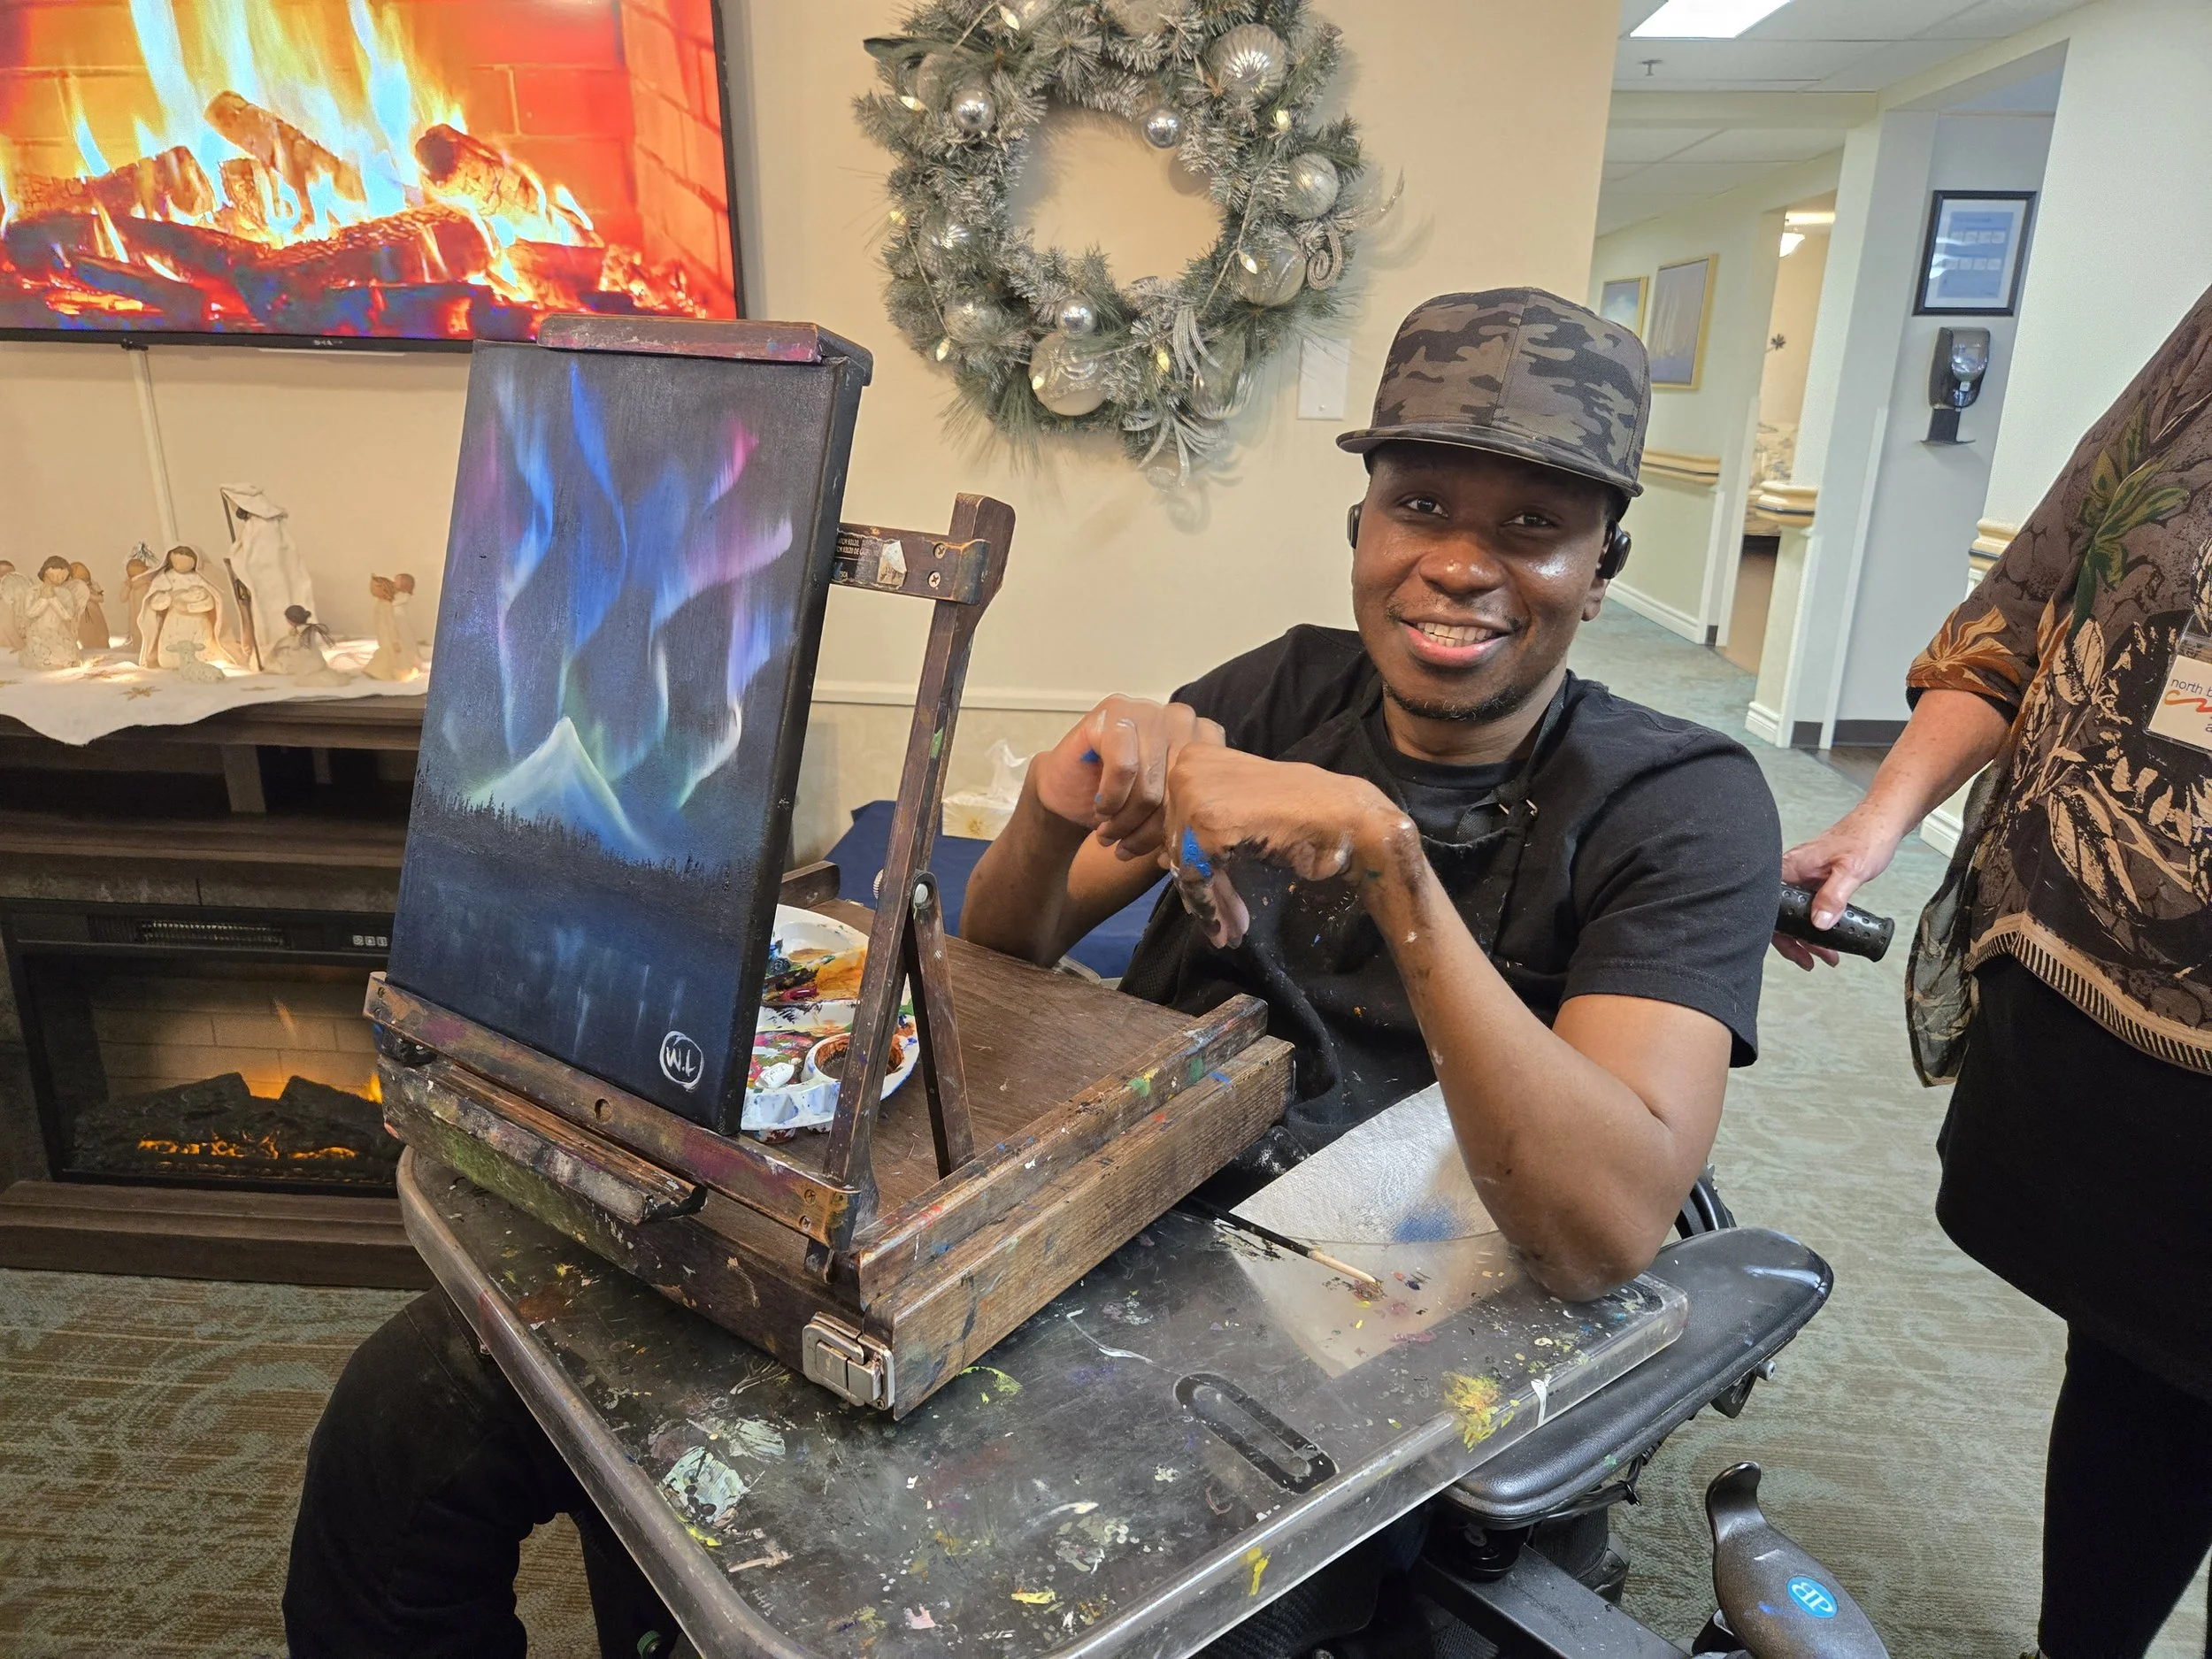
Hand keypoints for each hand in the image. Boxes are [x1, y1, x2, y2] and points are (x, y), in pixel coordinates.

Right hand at [1029, 696, 1222, 860]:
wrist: (1067, 792)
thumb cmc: (1119, 803)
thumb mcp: (1162, 814)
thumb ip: (1185, 816)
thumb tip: (1198, 842)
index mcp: (1202, 740)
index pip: (1205, 790)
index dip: (1180, 826)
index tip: (1160, 849)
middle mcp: (1181, 719)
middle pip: (1179, 788)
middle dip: (1150, 829)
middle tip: (1126, 848)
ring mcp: (1148, 711)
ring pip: (1150, 783)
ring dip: (1126, 820)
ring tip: (1109, 835)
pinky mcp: (1115, 711)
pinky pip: (1124, 767)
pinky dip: (1110, 797)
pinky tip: (1100, 809)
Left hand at [1164, 745, 1401, 948]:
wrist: (1342, 818)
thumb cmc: (1298, 812)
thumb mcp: (1238, 806)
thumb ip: (1200, 826)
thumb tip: (1159, 861)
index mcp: (1192, 754)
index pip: (1175, 820)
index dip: (1194, 863)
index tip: (1212, 894)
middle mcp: (1185, 767)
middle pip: (1177, 843)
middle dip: (1204, 886)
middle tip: (1226, 922)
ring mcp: (1193, 794)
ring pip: (1184, 865)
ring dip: (1210, 903)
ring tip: (1229, 931)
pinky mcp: (1205, 826)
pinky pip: (1197, 880)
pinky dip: (1212, 909)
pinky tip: (1230, 927)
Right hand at [1773, 804, 1904, 970]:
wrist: (1881, 824)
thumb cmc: (1865, 838)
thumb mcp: (1851, 871)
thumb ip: (1834, 896)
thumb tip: (1819, 922)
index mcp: (1790, 867)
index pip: (1770, 907)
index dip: (1780, 933)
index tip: (1795, 950)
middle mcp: (1791, 872)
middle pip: (1781, 914)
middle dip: (1796, 942)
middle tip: (1812, 960)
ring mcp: (1802, 876)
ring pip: (1795, 913)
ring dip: (1808, 936)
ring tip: (1825, 955)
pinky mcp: (1814, 879)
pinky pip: (1807, 906)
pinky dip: (1815, 924)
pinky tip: (1826, 935)